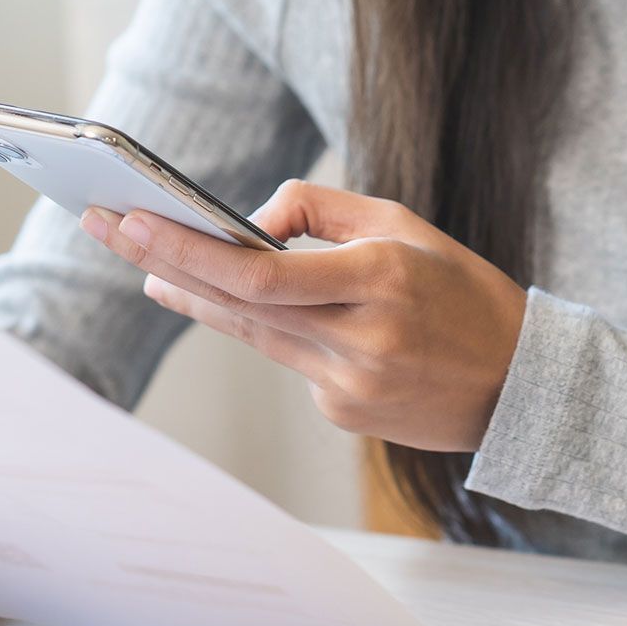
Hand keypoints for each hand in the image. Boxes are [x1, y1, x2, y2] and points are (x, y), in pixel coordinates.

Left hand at [80, 180, 526, 451]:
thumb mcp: (403, 224)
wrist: (519, 383)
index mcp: (381, 279)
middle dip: (166, 261)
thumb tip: (245, 225)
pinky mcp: (343, 414)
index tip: (135, 221)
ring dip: (196, 298)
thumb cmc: (459, 289)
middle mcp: (361, 338)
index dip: (189, 251)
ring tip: (147, 265)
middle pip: (239, 305)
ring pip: (253, 335)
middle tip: (107, 227)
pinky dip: (275, 331)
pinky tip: (277, 314)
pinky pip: (290, 362)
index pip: (261, 273)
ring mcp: (349, 385)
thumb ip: (319, 211)